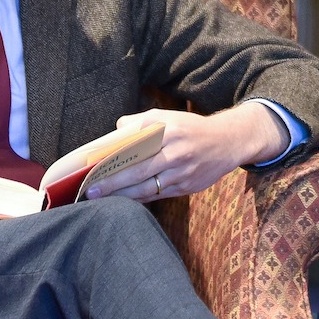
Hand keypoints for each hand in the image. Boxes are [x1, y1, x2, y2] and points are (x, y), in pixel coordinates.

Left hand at [85, 102, 285, 201]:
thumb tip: (117, 130)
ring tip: (103, 200)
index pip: (135, 147)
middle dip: (112, 184)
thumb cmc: (191, 129)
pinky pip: (158, 195)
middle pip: (138, 172)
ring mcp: (182, 173)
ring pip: (147, 188)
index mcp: (169, 132)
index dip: (113, 160)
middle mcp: (176, 153)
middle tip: (90, 191)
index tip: (93, 169)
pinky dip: (140, 200)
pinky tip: (125, 201)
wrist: (228, 142)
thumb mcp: (169, 117)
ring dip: (123, 196)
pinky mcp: (187, 187)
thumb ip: (142, 121)